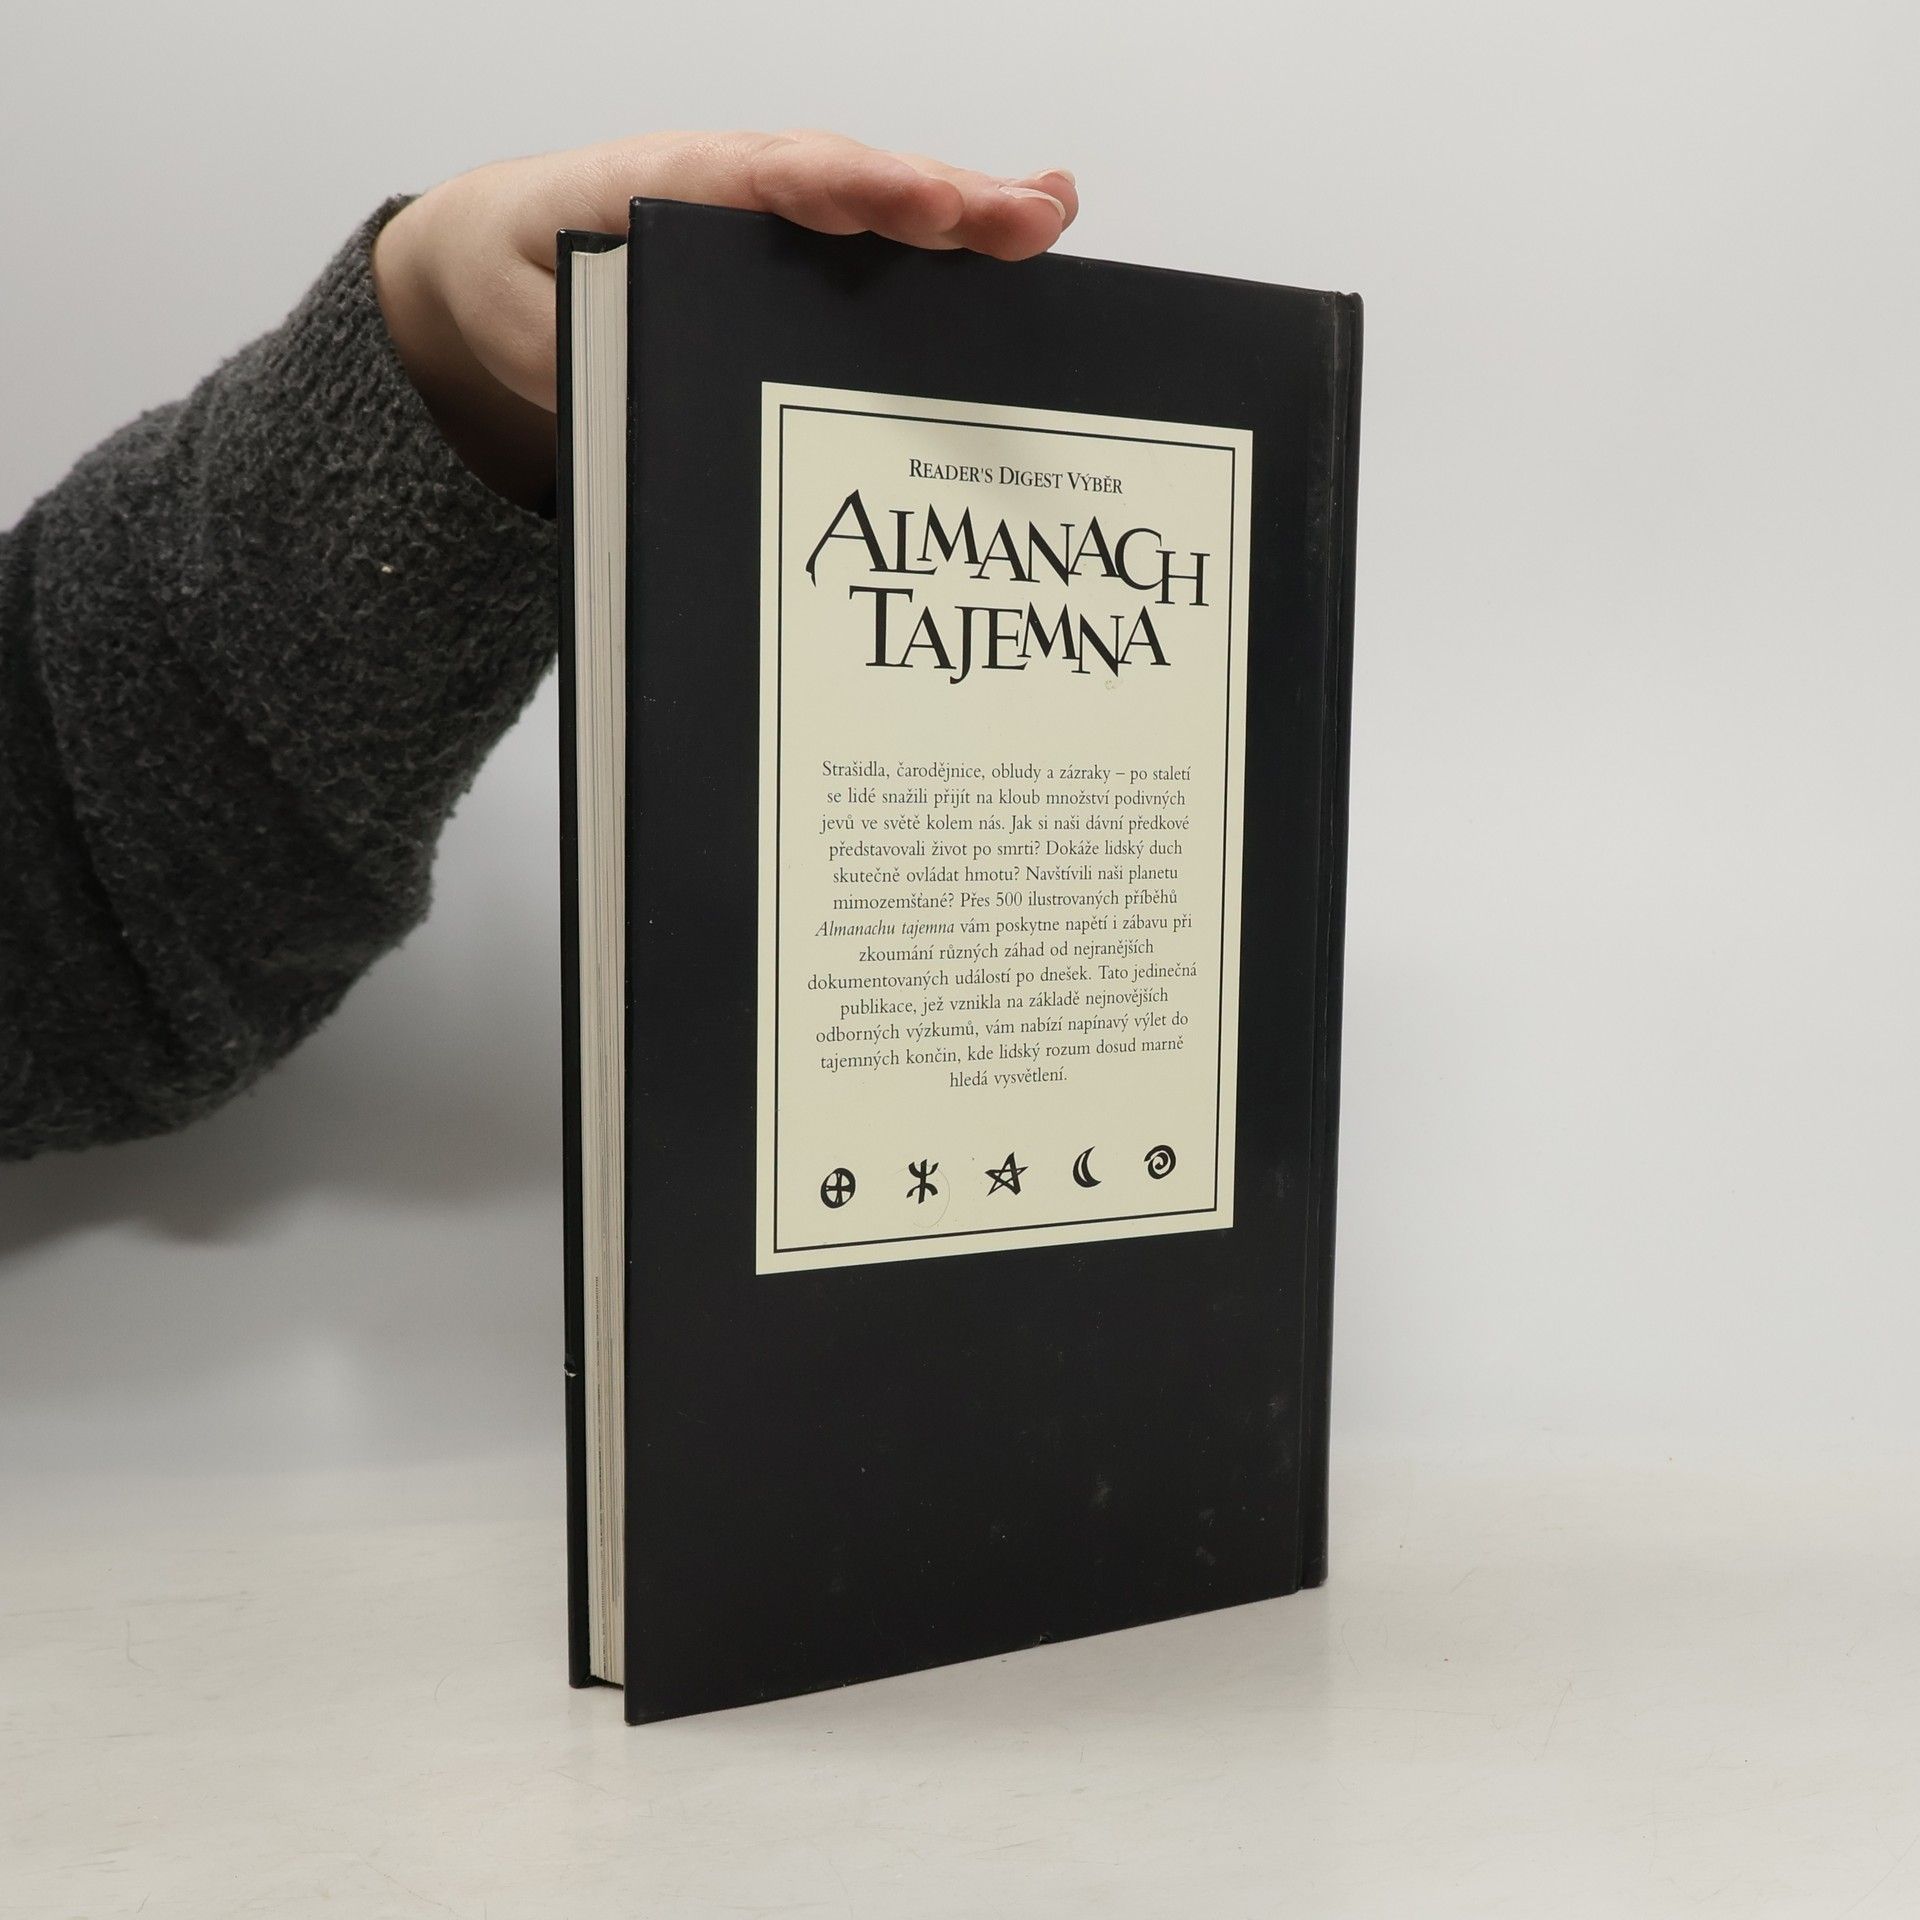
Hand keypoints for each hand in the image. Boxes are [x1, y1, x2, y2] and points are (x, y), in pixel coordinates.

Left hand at [372, 131, 1078, 507]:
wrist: (497, 252)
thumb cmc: (519, 280)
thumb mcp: (531, 327)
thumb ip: (593, 352)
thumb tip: (665, 397)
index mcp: (665, 185)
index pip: (771, 178)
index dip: (852, 189)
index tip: (920, 205)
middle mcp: (735, 184)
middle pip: (851, 179)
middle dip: (943, 196)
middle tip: (1030, 217)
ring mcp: (772, 209)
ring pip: (878, 198)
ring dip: (967, 207)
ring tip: (1052, 214)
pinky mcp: (793, 243)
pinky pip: (875, 231)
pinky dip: (948, 232)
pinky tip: (1022, 230)